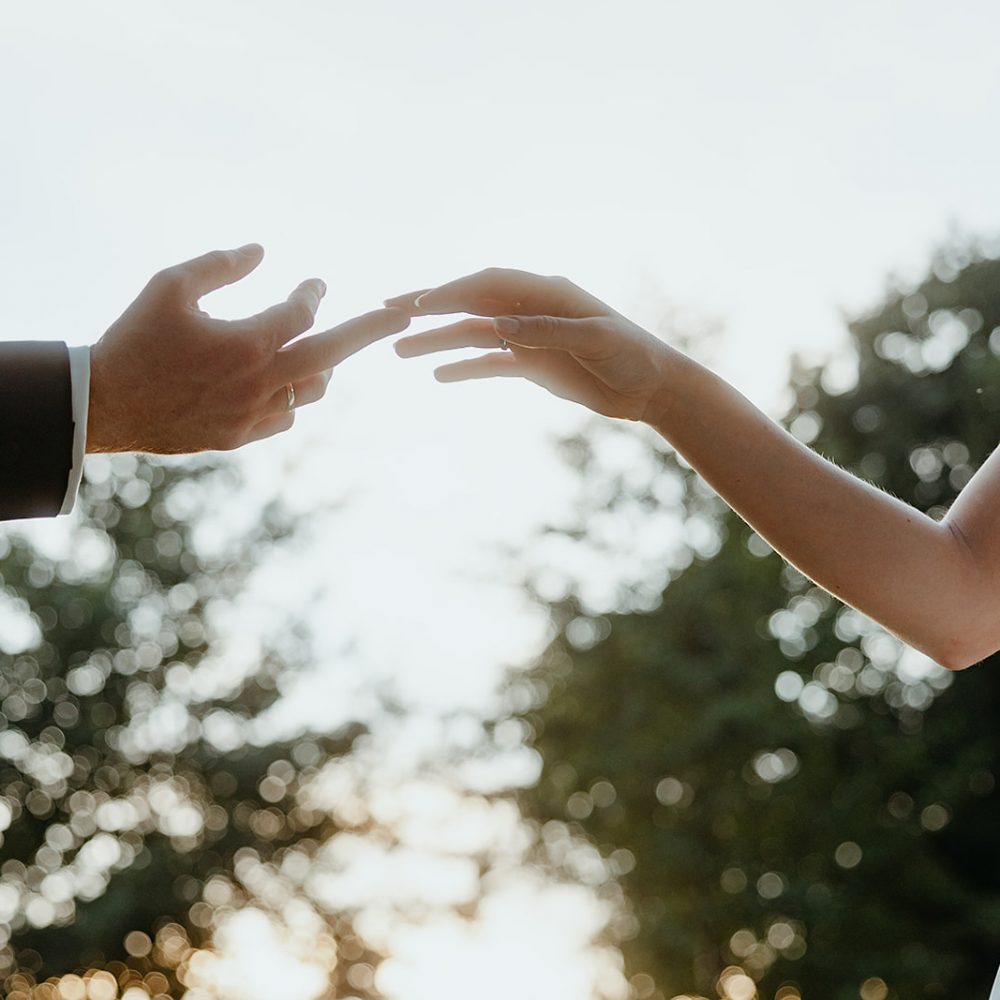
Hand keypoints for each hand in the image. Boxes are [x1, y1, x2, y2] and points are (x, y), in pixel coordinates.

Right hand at [88, 244, 409, 452]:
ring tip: (320, 351)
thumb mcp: (169, 285)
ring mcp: (253, 414)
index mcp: (247, 342)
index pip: (302, 312)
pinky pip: (286, 417)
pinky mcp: (240, 437)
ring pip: (312, 391)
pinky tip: (282, 384)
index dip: (313, 293)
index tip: (317, 284)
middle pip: (332, 354)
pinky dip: (291, 397)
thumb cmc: (134, 337)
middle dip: (370, 331)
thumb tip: (261, 250)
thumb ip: (220, 264)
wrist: (105, 404)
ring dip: (322, 367)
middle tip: (402, 316)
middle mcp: (259, 381)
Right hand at [387, 268, 673, 421]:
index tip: (418, 305)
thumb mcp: (595, 340)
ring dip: (438, 340)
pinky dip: (465, 367)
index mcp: (547, 293)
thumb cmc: (634, 356)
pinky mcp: (533, 365)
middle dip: (429, 305)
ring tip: (399, 350)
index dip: (452, 290)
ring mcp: (529, 337)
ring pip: (474, 334)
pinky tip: (437, 374)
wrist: (653, 388)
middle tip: (387, 310)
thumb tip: (497, 324)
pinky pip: (490, 363)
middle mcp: (531, 309)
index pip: (488, 284)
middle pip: (471, 302)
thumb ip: (547, 331)